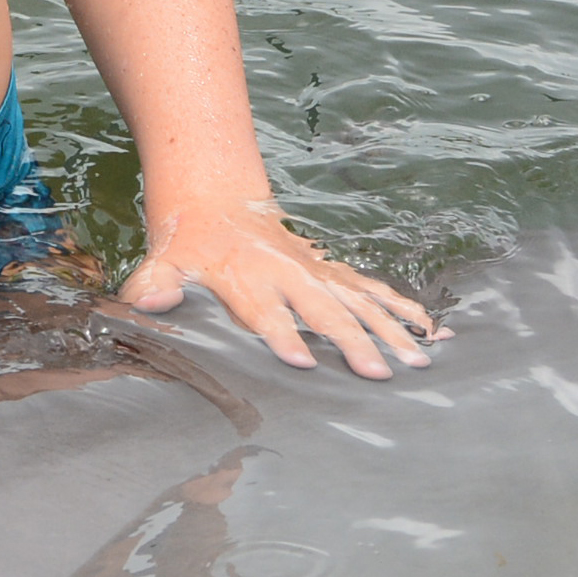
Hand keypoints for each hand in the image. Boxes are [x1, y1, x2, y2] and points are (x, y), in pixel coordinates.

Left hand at [125, 198, 438, 376]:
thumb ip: (156, 284)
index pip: (266, 312)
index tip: (303, 360)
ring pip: (360, 302)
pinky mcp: (335, 273)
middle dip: (352, 341)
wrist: (217, 204)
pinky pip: (375, 291)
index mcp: (247, 277)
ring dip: (390, 329)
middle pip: (325, 311)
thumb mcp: (163, 261)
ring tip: (419, 358)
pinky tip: (432, 331)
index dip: (282, 335)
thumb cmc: (189, 246)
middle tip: (377, 372)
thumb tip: (145, 303)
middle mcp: (290, 274)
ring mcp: (318, 272)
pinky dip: (405, 308)